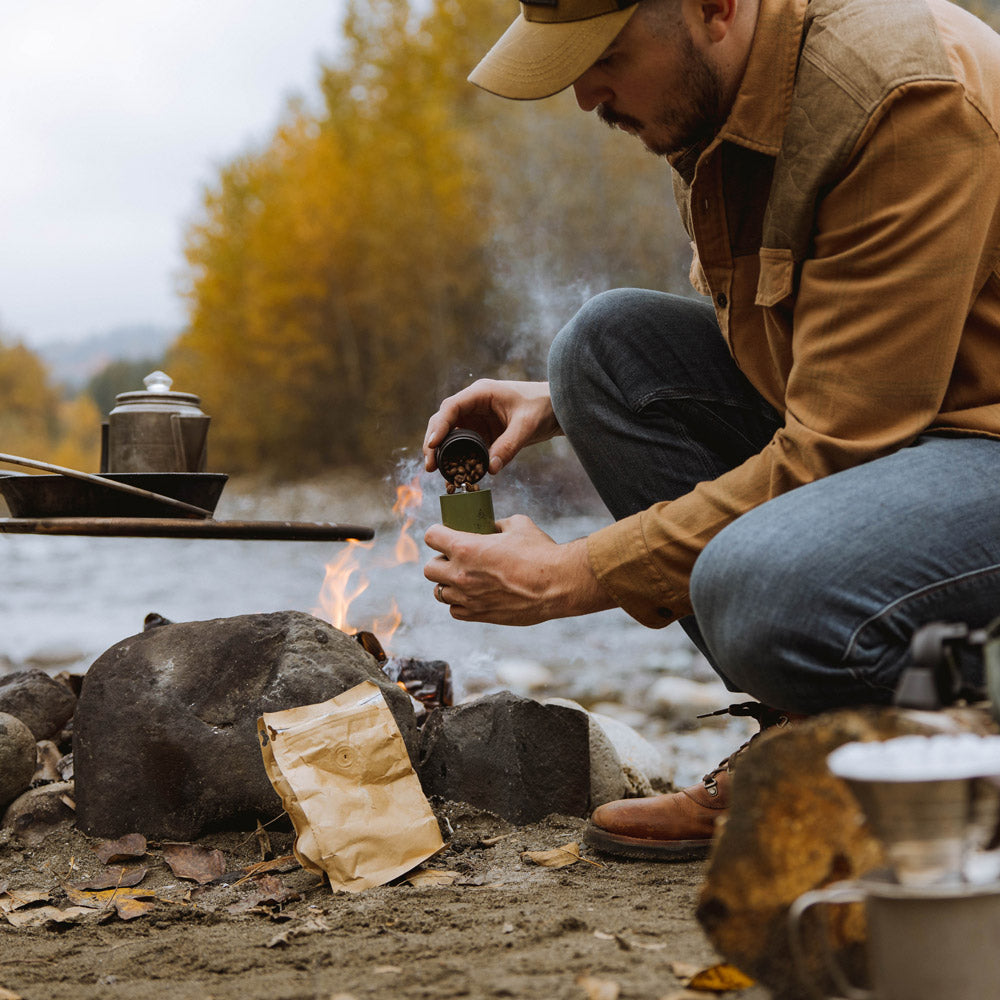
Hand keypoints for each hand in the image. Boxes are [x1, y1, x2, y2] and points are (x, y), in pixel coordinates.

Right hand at [422, 380, 560, 475]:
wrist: (559, 408)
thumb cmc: (543, 407)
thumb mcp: (526, 426)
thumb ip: (508, 446)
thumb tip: (490, 469)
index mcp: (481, 393)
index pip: (451, 407)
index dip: (439, 426)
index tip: (433, 445)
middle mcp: (474, 404)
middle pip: (444, 421)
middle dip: (434, 442)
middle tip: (430, 465)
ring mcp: (477, 418)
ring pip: (451, 434)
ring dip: (442, 452)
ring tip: (437, 472)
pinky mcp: (483, 432)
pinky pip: (465, 445)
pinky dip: (458, 458)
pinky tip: (454, 473)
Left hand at [423, 515, 615, 624]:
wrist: (558, 584)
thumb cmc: (541, 552)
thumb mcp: (518, 525)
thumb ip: (498, 525)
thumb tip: (492, 527)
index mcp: (466, 547)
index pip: (431, 536)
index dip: (438, 533)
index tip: (445, 535)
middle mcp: (461, 574)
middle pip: (429, 568)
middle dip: (440, 561)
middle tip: (455, 559)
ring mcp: (468, 597)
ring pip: (439, 592)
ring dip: (448, 584)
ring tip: (465, 579)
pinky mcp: (479, 615)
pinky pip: (455, 611)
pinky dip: (460, 603)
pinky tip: (474, 595)